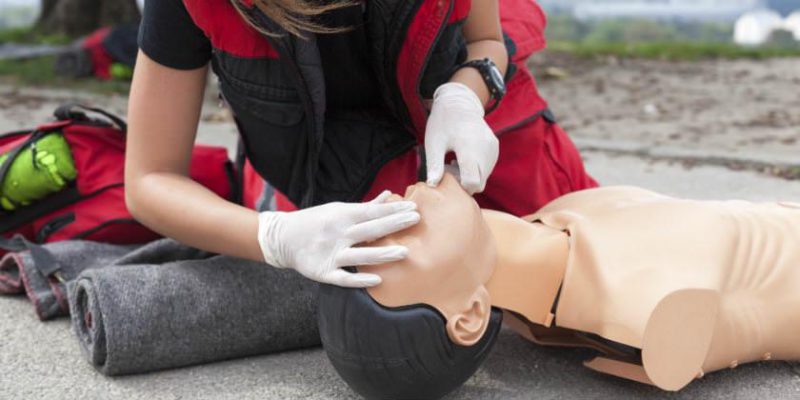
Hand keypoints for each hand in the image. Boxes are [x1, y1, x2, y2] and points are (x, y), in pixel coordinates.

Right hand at [257, 191, 419, 287]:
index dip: (393, 210)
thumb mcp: (338, 209)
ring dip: (382, 254)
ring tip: (404, 252)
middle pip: (369, 229)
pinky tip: (377, 280)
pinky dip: (359, 279)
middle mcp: (338, 233)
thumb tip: (388, 195)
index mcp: (342, 215)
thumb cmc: (315, 222)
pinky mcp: (323, 272)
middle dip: (393, 224)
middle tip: (416, 220)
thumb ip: (365, 207)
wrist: (281, 238)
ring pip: (360, 255)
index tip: (413, 208)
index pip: (372, 211)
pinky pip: (343, 277)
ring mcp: (330, 253)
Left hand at [425, 82, 498, 193]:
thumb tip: (432, 185)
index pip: (472, 182)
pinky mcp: (495, 148)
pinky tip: (463, 158)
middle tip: (448, 167)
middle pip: (479, 183)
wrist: (459, 103)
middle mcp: (485, 149)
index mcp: (469, 147)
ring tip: (454, 161)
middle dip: (463, 182)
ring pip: (484, 177)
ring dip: (469, 175)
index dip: (459, 185)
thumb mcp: (433, 143)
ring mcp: (493, 149)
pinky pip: (487, 169)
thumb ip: (434, 165)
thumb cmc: (442, 123)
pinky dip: (476, 169)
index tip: (447, 173)